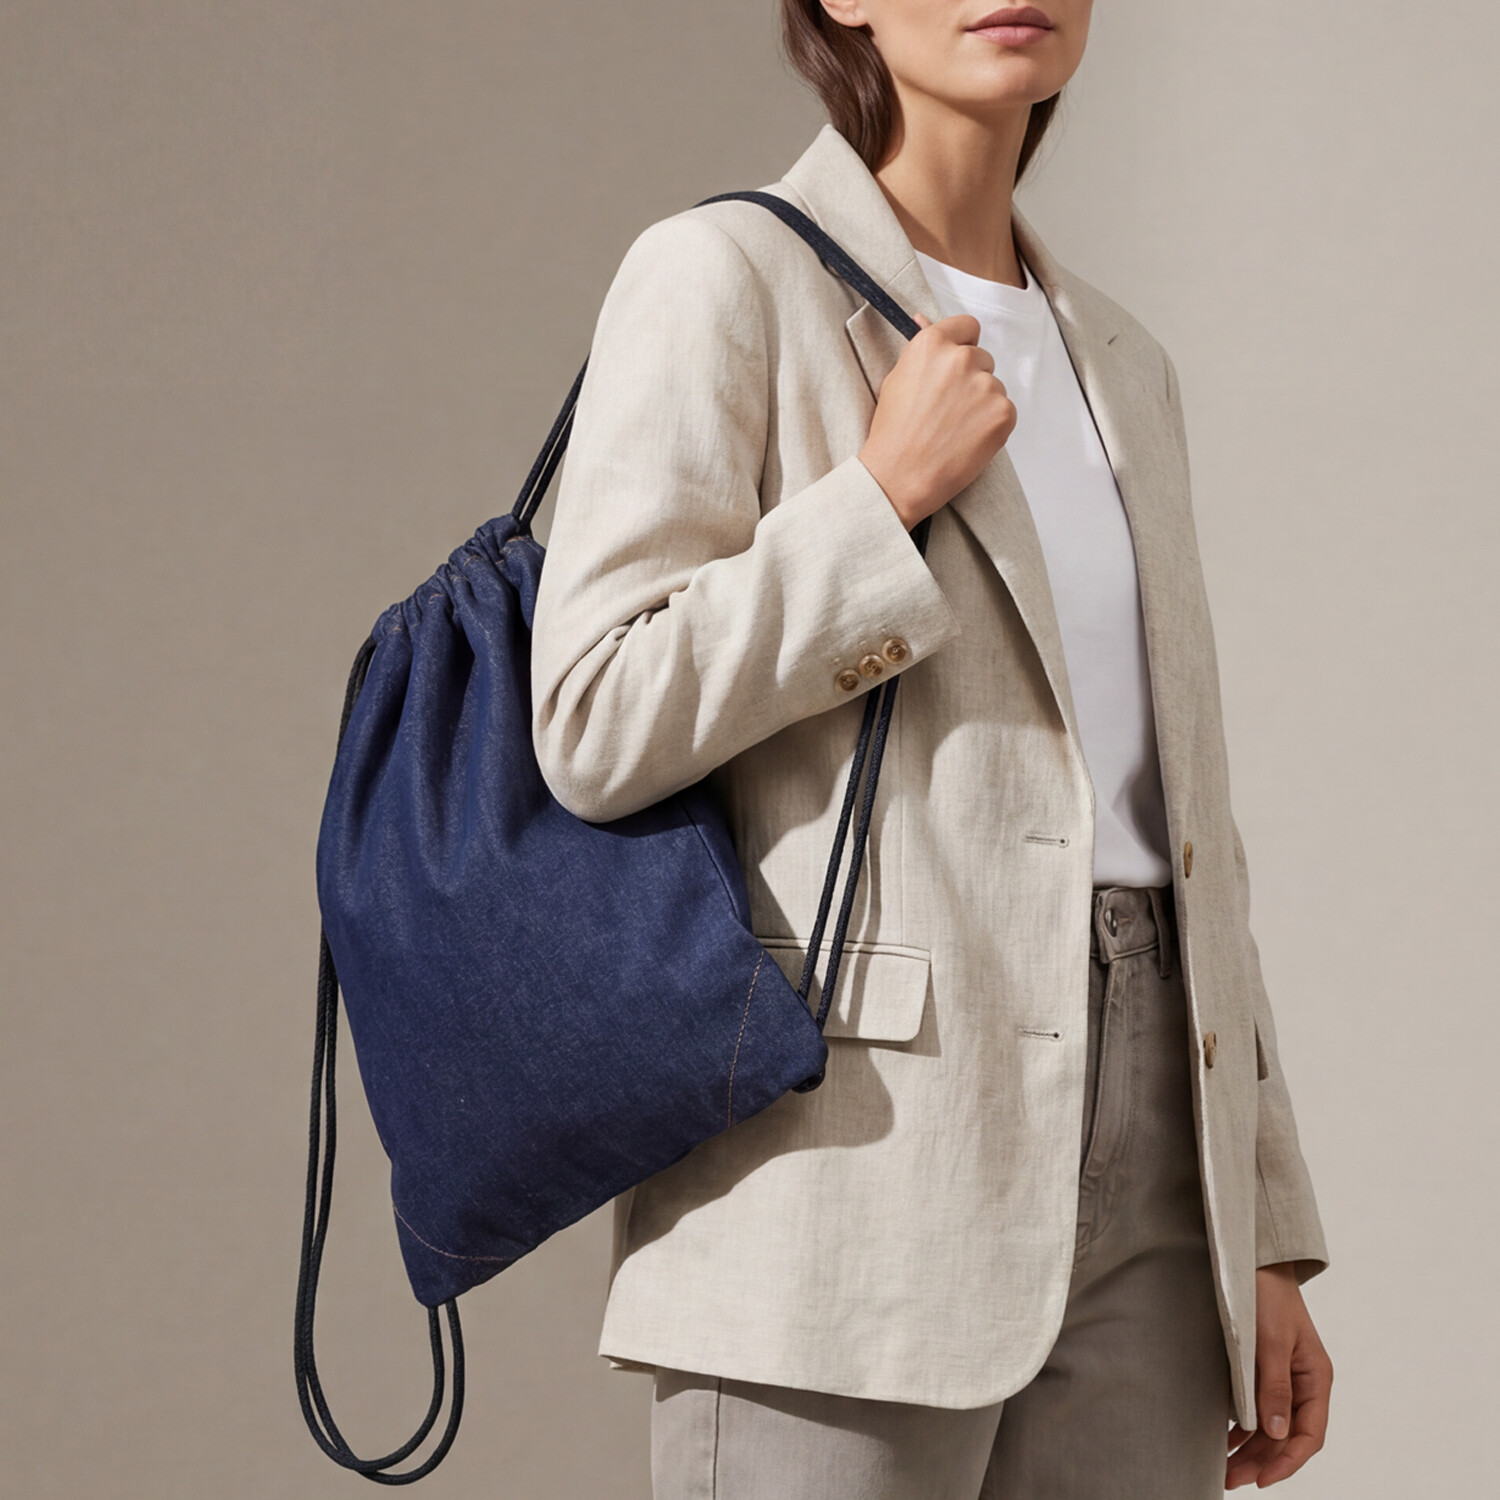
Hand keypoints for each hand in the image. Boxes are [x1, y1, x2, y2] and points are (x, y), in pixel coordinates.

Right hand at [857, 310, 1015, 530]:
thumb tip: (924, 320)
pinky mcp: (1003, 412)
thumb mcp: (897, 379)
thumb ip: (921, 351)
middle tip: (947, 409)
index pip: (967, 326)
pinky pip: (1005, 410)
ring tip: (953, 429)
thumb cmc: (893, 433)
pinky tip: (967, 440)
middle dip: (970, 379)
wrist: (900, 477)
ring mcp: (986, 385)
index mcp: (932, 344)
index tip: (955, 364)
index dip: (962, 345)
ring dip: (981, 403)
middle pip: (982, 358)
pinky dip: (992, 425)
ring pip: (993, 386)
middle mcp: (962, 358)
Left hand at [1226, 1263, 1332, 1487]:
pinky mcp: (1259, 1370)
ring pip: (1268, 1426)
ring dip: (1248, 1449)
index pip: (1309, 1434)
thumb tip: (1277, 1434)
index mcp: (1315, 1378)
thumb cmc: (1266, 1294)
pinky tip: (1222, 1440)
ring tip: (1223, 1470)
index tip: (1262, 1480)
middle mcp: (1301, 1383)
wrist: (1249, 1258)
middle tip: (1230, 1480)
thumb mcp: (1272, 1340)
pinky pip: (1254, 1408)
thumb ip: (1274, 1386)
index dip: (1287, 1462)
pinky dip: (1239, 1427)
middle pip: (1285, 1436)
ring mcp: (1280, 1377)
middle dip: (1261, 1462)